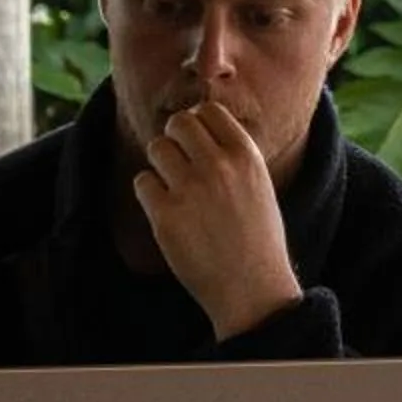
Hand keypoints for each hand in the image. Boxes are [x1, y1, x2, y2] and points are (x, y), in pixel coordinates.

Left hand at [132, 102, 302, 338]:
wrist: (252, 289)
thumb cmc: (257, 240)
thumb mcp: (259, 186)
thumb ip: (232, 156)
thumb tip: (195, 124)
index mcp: (246, 157)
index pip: (209, 111)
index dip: (198, 124)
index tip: (197, 145)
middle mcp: (219, 167)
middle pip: (178, 123)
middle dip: (174, 139)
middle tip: (179, 164)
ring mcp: (190, 190)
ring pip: (157, 148)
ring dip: (161, 166)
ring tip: (175, 191)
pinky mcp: (166, 215)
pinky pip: (142, 182)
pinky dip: (150, 194)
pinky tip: (168, 212)